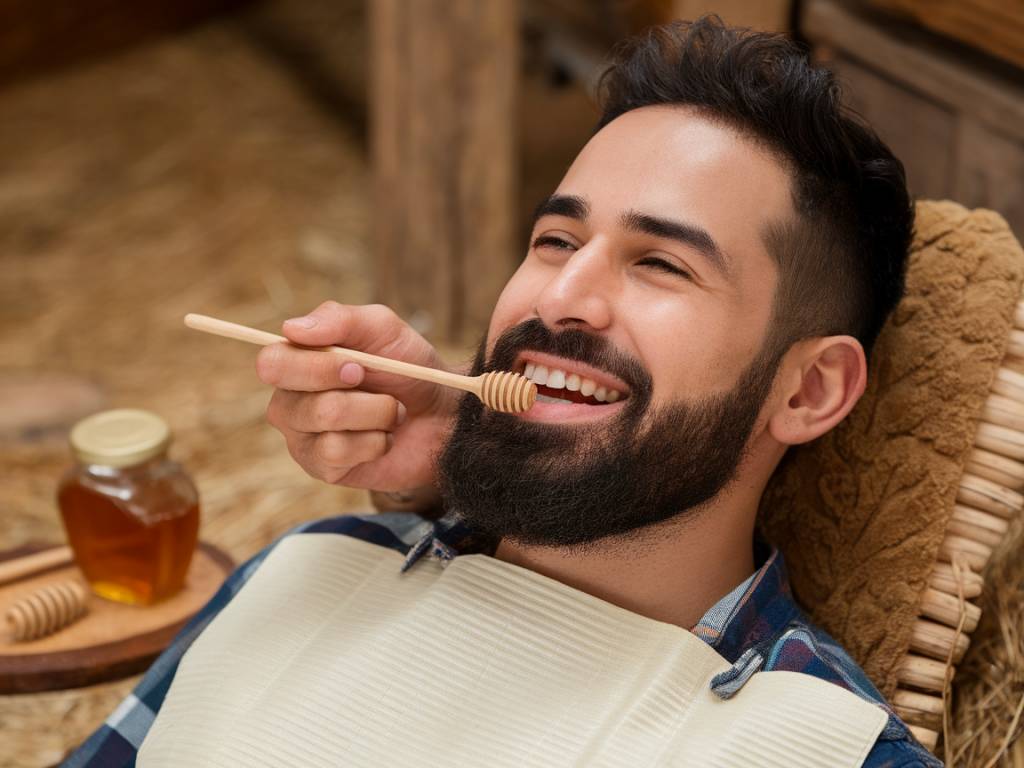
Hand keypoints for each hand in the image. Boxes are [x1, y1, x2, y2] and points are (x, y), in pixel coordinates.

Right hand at [255, 301, 458, 491]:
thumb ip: (340, 319)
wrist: (443, 415)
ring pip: (325, 421)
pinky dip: (375, 441)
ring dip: (376, 413)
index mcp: (296, 361)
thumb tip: (290, 328)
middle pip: (294, 400)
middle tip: (379, 388)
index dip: (315, 367)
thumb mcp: (383, 329)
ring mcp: (303, 437)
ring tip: (391, 412)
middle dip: (353, 393)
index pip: (271, 364)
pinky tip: (384, 438)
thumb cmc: (407, 368)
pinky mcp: (323, 468)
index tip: (357, 366)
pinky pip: (337, 452)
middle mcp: (290, 400)